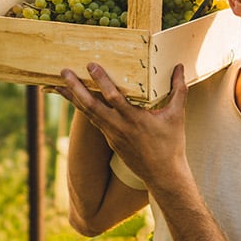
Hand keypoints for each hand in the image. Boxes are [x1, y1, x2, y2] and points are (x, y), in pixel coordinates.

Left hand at [55, 62, 190, 193]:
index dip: (101, 81)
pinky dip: (83, 109)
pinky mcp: (110, 140)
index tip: (91, 65)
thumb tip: (180, 67)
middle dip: (75, 88)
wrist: (162, 175)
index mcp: (135, 119)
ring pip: (88, 113)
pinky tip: (75, 100)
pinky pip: (93, 121)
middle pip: (91, 105)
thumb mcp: (177, 116)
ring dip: (73, 98)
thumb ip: (178, 89)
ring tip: (59, 84)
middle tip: (64, 71)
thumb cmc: (171, 145)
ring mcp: (112, 135)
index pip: (113, 97)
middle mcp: (119, 127)